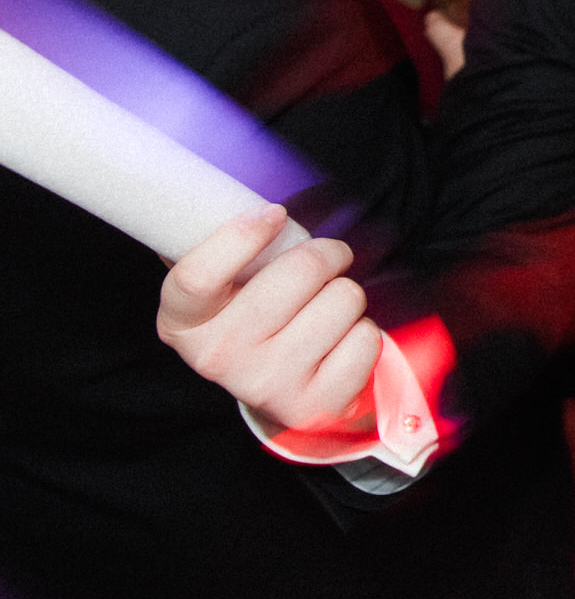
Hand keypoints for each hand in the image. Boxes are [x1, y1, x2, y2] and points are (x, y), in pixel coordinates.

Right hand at [158, 205, 381, 436]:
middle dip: (326, 253)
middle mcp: (218, 357)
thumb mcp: (226, 286)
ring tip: (323, 311)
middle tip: (326, 259)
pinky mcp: (315, 404)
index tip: (274, 213)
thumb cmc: (257, 319)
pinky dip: (363, 330)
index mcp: (183, 322)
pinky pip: (367, 337)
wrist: (281, 393)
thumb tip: (254, 194)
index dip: (239, 237)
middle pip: (299, 272)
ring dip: (345, 295)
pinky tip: (338, 343)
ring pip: (343, 298)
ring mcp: (266, 384)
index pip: (196, 276)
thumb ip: (229, 243)